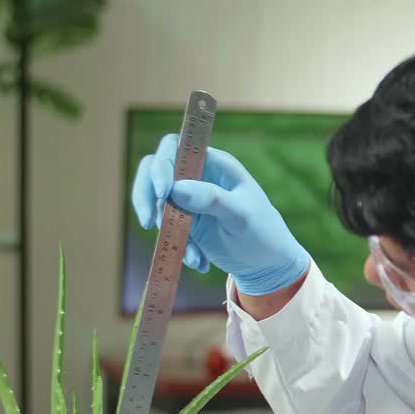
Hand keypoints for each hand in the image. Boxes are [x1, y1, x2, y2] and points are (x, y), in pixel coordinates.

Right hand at [132, 133, 310, 294]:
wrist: (267, 265)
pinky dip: (176, 245)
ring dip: (166, 230)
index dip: (163, 164)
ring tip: (193, 257)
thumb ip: (212, 199)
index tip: (163, 192)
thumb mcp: (242, 217)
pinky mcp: (183, 221)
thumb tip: (175, 188)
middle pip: (154, 171)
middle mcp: (198, 176)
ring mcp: (188, 199)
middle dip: (146, 196)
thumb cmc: (263, 234)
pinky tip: (199, 262)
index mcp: (216, 164)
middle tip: (149, 223)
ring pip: (156, 203)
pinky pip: (164, 228)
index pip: (176, 148)